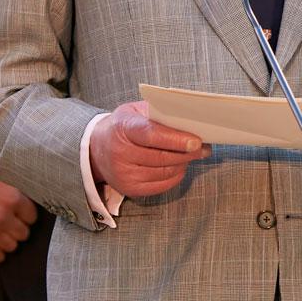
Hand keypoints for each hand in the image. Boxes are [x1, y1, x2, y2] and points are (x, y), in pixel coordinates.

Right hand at [89, 101, 211, 197]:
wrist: (97, 148)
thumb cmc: (123, 126)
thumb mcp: (136, 111)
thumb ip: (160, 114)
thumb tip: (191, 122)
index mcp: (123, 128)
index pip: (151, 135)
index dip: (176, 139)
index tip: (196, 141)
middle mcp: (120, 153)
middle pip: (162, 157)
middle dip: (188, 153)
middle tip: (204, 147)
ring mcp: (124, 174)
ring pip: (165, 172)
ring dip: (184, 163)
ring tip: (193, 154)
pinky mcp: (130, 189)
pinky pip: (162, 184)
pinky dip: (176, 175)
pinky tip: (180, 165)